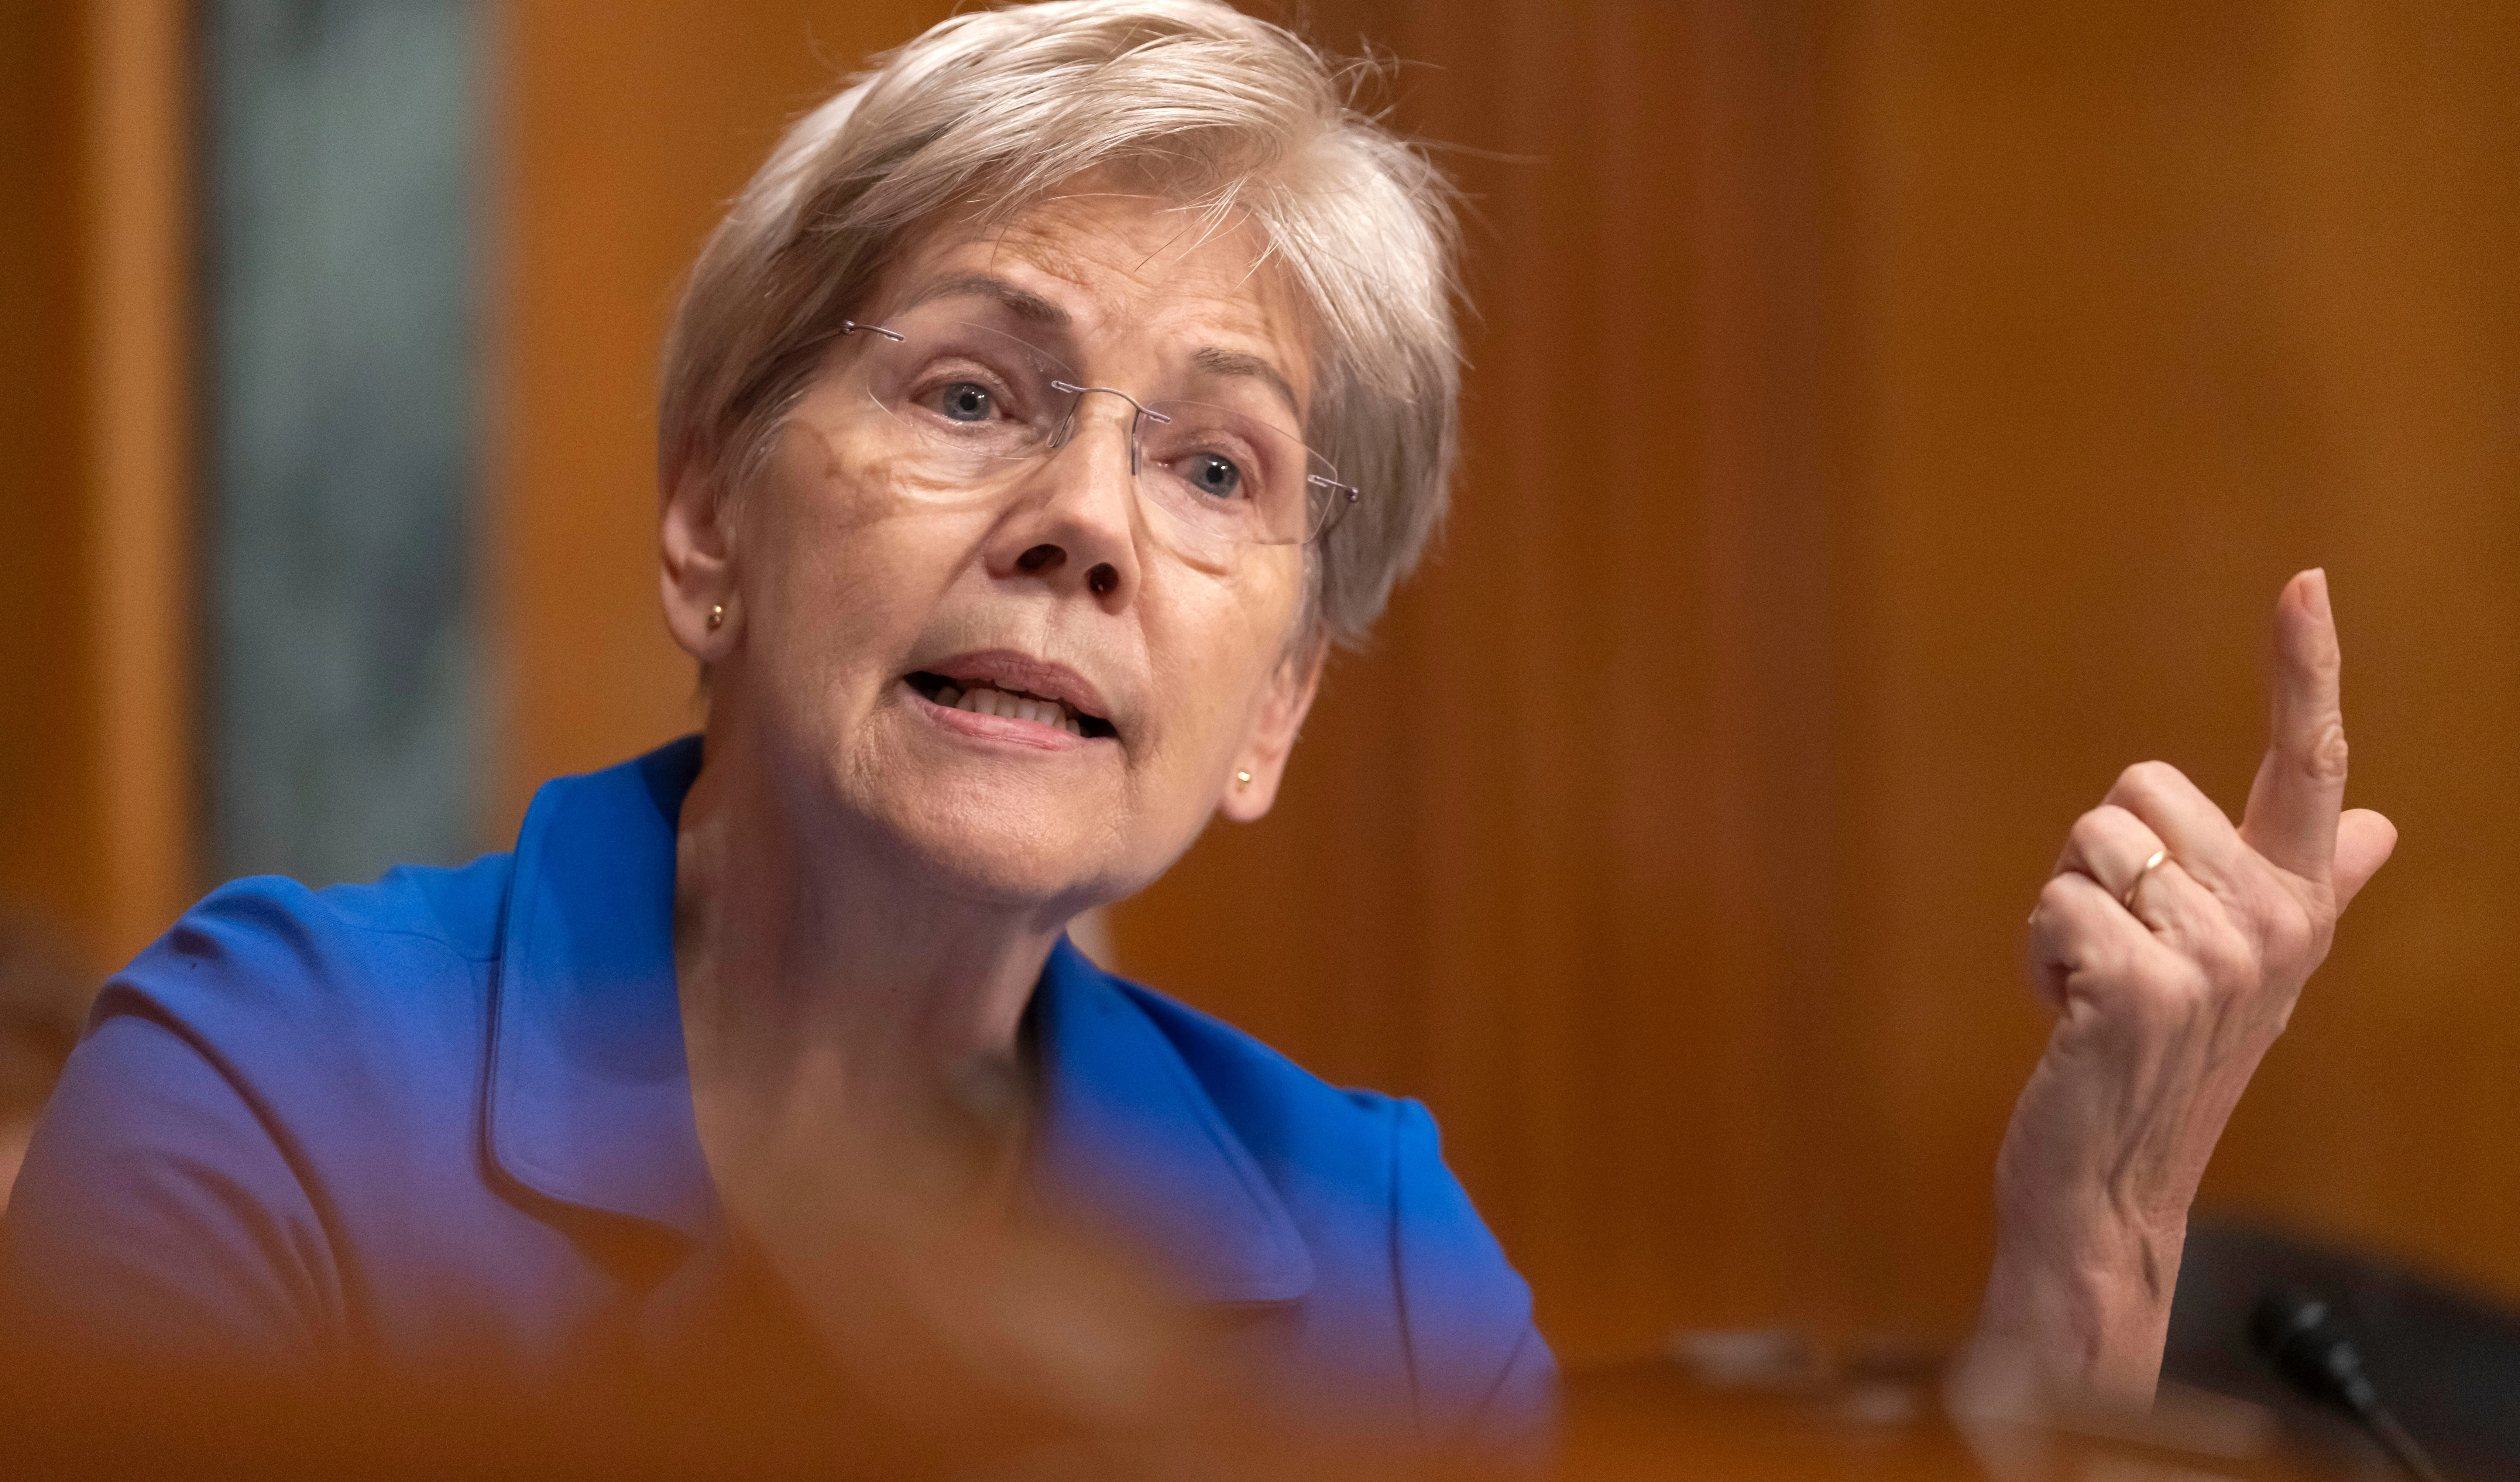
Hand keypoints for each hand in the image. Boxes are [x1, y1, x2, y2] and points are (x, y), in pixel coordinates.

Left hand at [1956, 569, 2397, 1411]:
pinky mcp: (2140, 989)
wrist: (2110, 1182)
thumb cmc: (2162, 1066)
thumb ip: (2311, 887)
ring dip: (2070, 915)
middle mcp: (2272, 924)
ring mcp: (2212, 960)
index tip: (2305, 581)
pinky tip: (2069, 1021)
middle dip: (2103, 867)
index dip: (2305, 666)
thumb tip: (2371, 822)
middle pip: (2138, 794)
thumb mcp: (2246, 973)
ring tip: (2097, 993)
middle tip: (2122, 961)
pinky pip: (2055, 906)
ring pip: (2089, 846)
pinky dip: (2040, 958)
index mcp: (2296, 905)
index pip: (2310, 762)